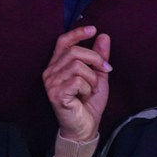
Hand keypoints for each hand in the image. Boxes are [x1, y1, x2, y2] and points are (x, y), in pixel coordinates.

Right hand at [42, 26, 110, 142]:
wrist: (85, 127)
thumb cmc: (89, 103)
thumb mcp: (98, 76)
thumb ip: (99, 57)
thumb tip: (103, 36)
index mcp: (58, 64)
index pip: (63, 41)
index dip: (77, 33)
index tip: (94, 29)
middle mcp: (50, 71)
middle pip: (74, 51)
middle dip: (95, 58)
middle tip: (106, 69)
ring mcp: (51, 83)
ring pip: (77, 65)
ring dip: (92, 77)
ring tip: (91, 89)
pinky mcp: (55, 94)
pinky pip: (77, 80)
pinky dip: (88, 87)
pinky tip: (85, 97)